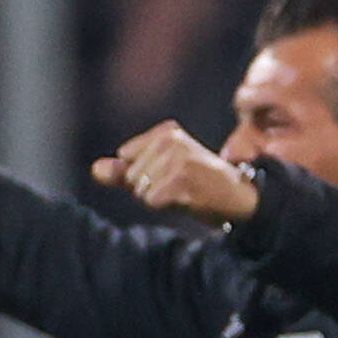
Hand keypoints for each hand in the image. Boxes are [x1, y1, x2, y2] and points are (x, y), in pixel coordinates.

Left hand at [96, 121, 258, 225]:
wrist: (241, 199)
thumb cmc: (200, 187)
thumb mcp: (160, 175)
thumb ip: (125, 173)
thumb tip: (96, 170)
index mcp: (166, 131)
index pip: (127, 158)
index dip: (144, 176)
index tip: (174, 176)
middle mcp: (171, 139)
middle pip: (132, 176)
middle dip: (151, 189)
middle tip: (184, 187)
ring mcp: (177, 158)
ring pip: (141, 189)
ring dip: (160, 199)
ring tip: (188, 192)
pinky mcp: (182, 177)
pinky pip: (151, 201)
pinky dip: (167, 206)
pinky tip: (190, 199)